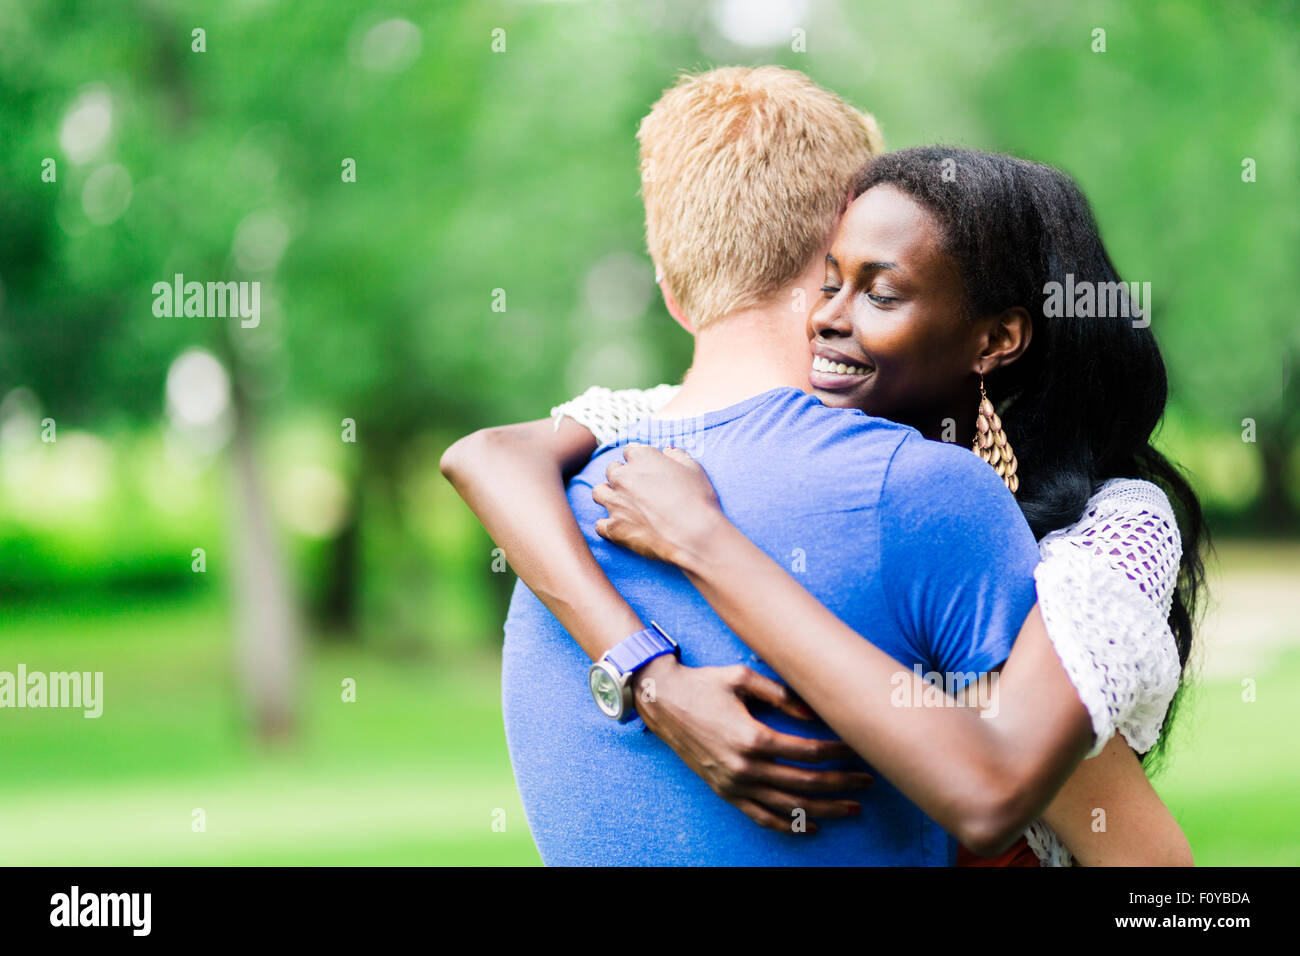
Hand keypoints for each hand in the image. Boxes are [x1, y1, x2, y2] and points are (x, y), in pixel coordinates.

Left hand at [593, 444, 722, 565]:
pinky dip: (607, 525)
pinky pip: (599, 524)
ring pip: (599, 492)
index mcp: (642, 458)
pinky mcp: (614, 528)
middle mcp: (623, 477)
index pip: (631, 451)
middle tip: (635, 487)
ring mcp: (615, 502)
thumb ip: (677, 455)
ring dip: (607, 494)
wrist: (693, 534)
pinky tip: (619, 527)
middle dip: (622, 475)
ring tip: (619, 502)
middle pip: (612, 470)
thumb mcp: (693, 468)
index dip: (639, 460)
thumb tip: (667, 451)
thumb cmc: (697, 499)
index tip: (647, 468)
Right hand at [631, 655, 871, 833]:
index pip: (808, 751)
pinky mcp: (724, 792)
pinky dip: (788, 826)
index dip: (837, 752)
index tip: (857, 749)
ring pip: (788, 806)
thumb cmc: (704, 684)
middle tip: (867, 781)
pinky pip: (760, 816)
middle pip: (804, 783)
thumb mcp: (742, 677)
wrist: (662, 701)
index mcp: (751, 737)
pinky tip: (812, 826)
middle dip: (840, 783)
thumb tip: (815, 712)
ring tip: (852, 808)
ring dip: (824, 809)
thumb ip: (781, 694)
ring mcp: (733, 784)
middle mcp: (743, 766)